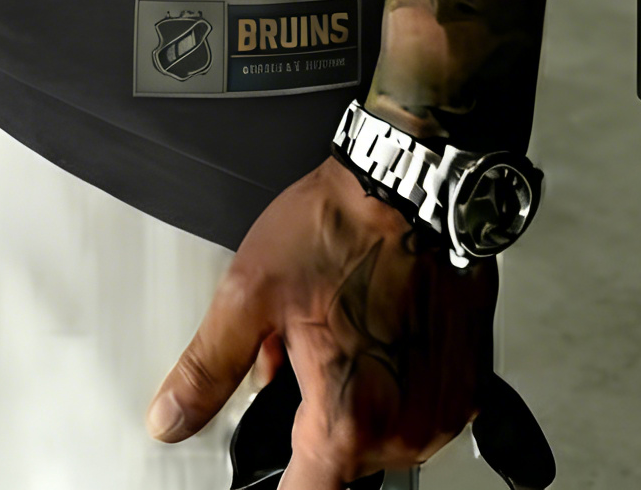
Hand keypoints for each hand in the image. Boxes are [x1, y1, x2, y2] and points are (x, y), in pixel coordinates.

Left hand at [147, 155, 495, 488]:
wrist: (412, 181)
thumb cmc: (341, 227)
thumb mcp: (249, 293)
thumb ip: (207, 369)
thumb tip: (171, 419)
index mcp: (349, 419)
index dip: (276, 480)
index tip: (267, 465)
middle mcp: (406, 428)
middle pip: (340, 460)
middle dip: (309, 416)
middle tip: (298, 350)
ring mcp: (444, 408)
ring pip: (380, 435)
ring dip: (353, 401)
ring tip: (342, 331)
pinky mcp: (468, 382)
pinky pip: (419, 409)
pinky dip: (394, 385)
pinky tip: (379, 333)